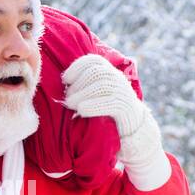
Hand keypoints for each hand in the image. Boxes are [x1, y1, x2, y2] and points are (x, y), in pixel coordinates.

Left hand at [60, 54, 170, 190]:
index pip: (93, 61)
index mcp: (108, 73)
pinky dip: (93, 105)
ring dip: (82, 94)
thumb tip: (62, 89)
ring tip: (71, 105)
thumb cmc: (106, 115)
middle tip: (68, 98)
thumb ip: (83, 90)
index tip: (65, 80)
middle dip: (78, 84)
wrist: (132, 133)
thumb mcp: (95, 98)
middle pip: (96, 72)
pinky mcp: (127, 108)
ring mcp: (124, 92)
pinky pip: (110, 102)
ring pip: (102, 85)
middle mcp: (117, 79)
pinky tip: (81, 110)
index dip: (77, 67)